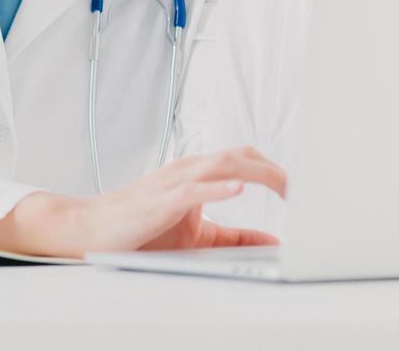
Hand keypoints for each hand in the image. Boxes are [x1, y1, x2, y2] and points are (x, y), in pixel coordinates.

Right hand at [0, 145, 285, 257]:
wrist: (90, 228)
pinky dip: (217, 187)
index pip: (245, 159)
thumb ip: (235, 236)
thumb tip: (274, 243)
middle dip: (278, 170)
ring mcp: (173, 183)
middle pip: (241, 155)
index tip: (306, 189)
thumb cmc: (139, 229)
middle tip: (308, 190)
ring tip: (288, 187)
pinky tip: (238, 188)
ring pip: (222, 165)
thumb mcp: (197, 234)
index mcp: (196, 174)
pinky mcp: (159, 201)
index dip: (278, 170)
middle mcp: (187, 170)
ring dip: (259, 173)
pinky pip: (192, 189)